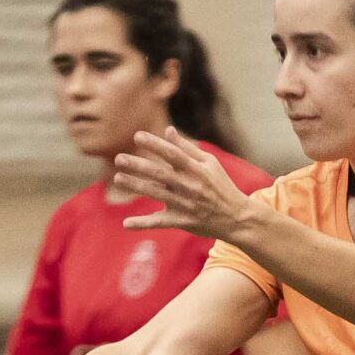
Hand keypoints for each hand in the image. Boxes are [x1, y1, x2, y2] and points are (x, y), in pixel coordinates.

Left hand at [114, 128, 256, 241]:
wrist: (237, 218)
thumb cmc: (221, 186)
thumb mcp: (210, 163)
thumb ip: (187, 148)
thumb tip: (168, 131)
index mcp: (197, 170)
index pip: (173, 154)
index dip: (155, 144)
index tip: (137, 136)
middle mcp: (190, 186)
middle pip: (160, 173)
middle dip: (139, 165)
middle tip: (119, 158)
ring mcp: (185, 205)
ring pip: (157, 194)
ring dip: (136, 186)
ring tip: (117, 178)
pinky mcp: (182, 222)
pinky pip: (160, 223)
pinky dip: (143, 224)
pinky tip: (126, 223)